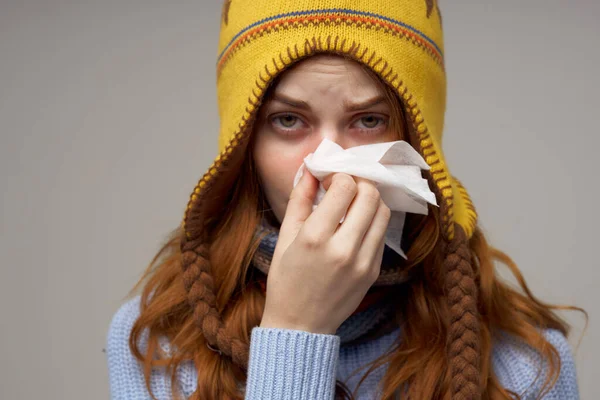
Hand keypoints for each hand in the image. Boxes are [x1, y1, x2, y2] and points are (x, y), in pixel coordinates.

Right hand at [259, 171, 390, 333]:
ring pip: (382, 212)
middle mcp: (343, 248)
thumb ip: (300, 199)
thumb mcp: (285, 237)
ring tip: (352, 204)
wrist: (300, 325)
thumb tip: (312, 169)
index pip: (345, 187)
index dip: (339, 175)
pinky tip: (355, 225)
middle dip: (358, 182)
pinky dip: (371, 221)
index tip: (329, 180)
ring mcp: (363, 262)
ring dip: (369, 200)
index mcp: (315, 238)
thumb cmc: (286, 281)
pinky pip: (381, 233)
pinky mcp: (373, 271)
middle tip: (344, 187)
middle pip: (369, 195)